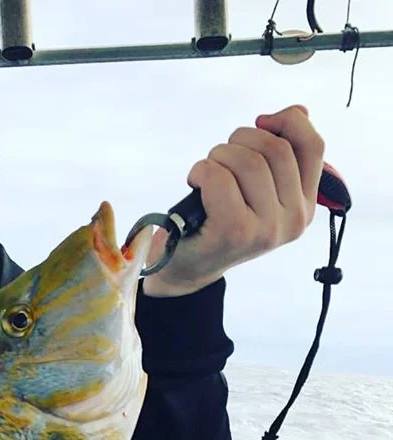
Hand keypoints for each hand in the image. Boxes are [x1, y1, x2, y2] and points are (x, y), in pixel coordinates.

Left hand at [142, 104, 324, 297]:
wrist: (187, 267)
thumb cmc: (219, 222)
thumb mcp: (259, 190)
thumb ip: (282, 155)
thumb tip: (298, 111)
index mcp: (305, 207)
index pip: (313, 146)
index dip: (287, 121)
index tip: (261, 122)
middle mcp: (293, 220)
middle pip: (275, 149)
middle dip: (241, 140)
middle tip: (220, 157)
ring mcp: (266, 229)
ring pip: (248, 161)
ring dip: (218, 156)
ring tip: (207, 173)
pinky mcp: (235, 231)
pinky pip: (219, 177)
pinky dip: (201, 171)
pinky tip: (195, 184)